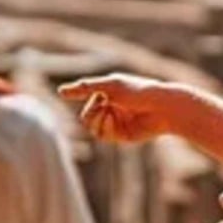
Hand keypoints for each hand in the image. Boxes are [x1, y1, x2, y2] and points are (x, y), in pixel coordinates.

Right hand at [56, 74, 186, 144]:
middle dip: (91, 113)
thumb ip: (85, 88)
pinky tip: (114, 120)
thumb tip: (60, 91)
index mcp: (107, 93)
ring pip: (93, 129)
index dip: (85, 98)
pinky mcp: (122, 136)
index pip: (84, 99)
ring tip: (109, 113)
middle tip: (103, 107)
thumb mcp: (109, 86)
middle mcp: (110, 108)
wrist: (162, 108)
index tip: (94, 96)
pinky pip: (105, 136)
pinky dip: (106, 128)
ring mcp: (116, 123)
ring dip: (97, 121)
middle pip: (86, 118)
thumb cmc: (138, 91)